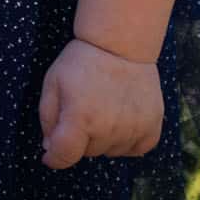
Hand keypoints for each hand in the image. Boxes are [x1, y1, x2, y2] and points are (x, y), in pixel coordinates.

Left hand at [39, 37, 163, 168]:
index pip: (64, 157)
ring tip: (105, 107)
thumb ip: (48, 119)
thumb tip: (51, 148)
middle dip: (81, 137)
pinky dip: (128, 140)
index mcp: (80, 117)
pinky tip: (123, 117)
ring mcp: (133, 129)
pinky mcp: (152, 126)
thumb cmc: (82, 61)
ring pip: (110, 152)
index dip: (54, 157)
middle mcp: (108, 128)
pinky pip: (136, 149)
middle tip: (84, 107)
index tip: (52, 151)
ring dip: (104, 138)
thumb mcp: (52, 82)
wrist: (121, 42)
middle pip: (88, 153)